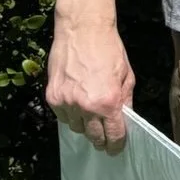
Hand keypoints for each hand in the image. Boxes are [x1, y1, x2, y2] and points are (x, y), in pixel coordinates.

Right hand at [46, 18, 134, 154]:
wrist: (83, 30)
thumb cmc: (109, 49)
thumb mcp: (127, 75)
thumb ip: (125, 100)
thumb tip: (125, 119)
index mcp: (108, 102)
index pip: (113, 134)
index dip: (116, 144)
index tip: (116, 149)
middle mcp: (86, 107)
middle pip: (93, 136)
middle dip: (101, 140)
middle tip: (105, 140)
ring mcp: (66, 103)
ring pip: (76, 128)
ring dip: (85, 126)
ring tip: (92, 118)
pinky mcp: (52, 97)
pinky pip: (62, 117)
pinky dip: (71, 115)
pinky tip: (78, 107)